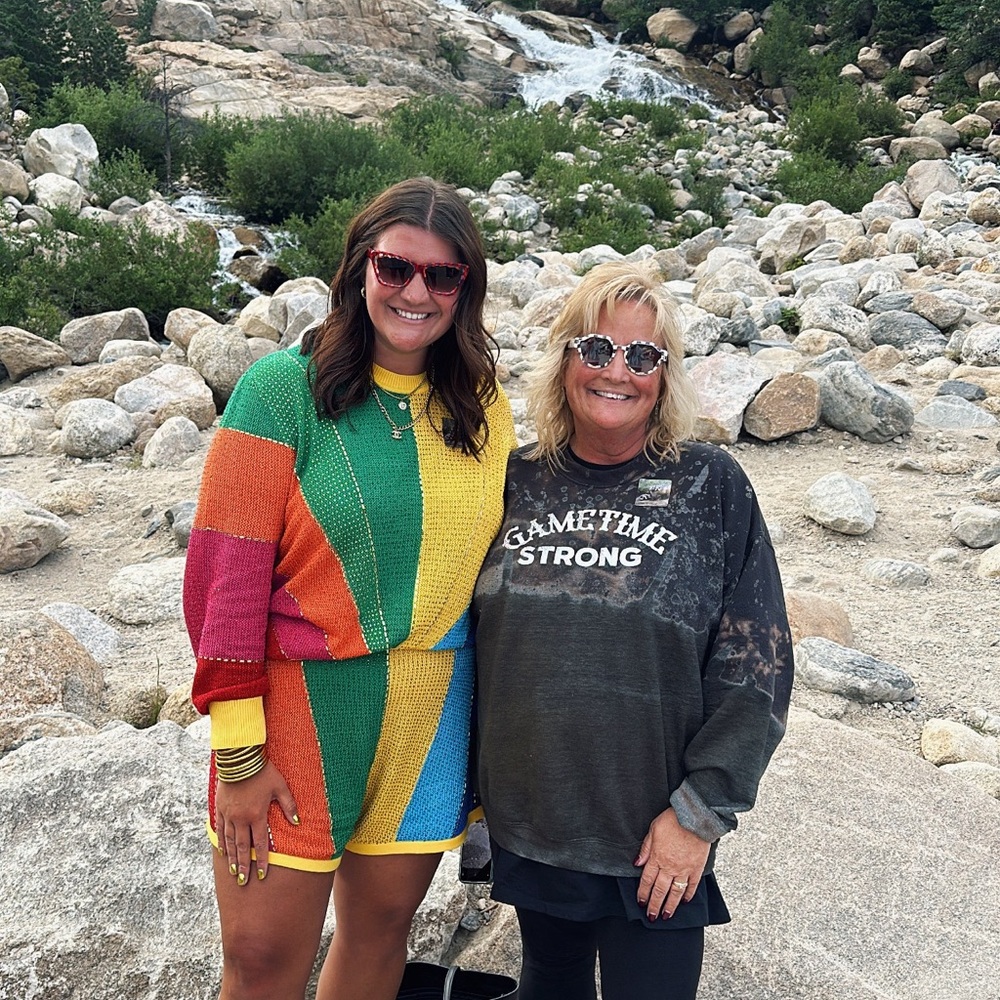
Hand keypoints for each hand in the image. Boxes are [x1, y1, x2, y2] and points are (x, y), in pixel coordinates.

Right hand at [216, 760, 298, 884]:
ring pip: (230, 841)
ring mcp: (229, 814)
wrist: (240, 758)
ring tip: (234, 872)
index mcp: (257, 815)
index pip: (261, 843)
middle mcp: (241, 818)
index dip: (262, 860)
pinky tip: (223, 851)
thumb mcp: (280, 786)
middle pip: (243, 847)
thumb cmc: (263, 771)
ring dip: (232, 858)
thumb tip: (298, 822)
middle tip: (244, 882)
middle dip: (244, 866)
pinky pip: (220, 829)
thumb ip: (289, 805)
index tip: (262, 874)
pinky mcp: (220, 808)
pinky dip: (221, 842)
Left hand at [634, 807, 710, 920]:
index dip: (643, 893)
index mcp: (657, 857)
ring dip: (670, 906)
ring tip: (667, 916)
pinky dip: (688, 895)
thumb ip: (645, 848)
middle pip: (660, 890)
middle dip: (654, 905)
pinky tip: (684, 901)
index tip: (640, 902)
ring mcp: (684, 869)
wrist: (694, 817)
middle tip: (652, 916)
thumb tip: (637, 863)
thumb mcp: (653, 830)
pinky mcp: (697, 868)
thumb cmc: (672, 820)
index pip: (647, 880)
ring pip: (675, 892)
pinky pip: (692, 885)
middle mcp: (669, 867)